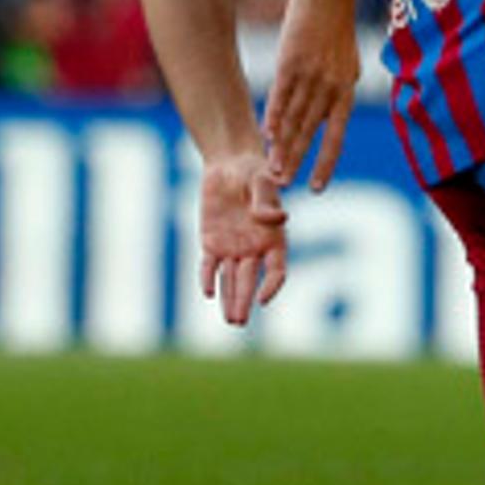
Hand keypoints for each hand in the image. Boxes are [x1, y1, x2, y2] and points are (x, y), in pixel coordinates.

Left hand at [199, 150, 290, 326]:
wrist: (230, 163)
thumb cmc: (254, 169)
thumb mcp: (263, 182)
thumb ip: (266, 201)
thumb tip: (276, 218)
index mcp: (274, 237)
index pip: (277, 269)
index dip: (272, 285)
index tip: (263, 298)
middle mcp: (255, 248)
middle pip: (250, 281)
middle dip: (244, 301)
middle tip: (239, 321)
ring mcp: (233, 247)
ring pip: (231, 279)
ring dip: (230, 299)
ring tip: (231, 321)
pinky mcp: (212, 242)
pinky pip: (209, 265)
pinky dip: (208, 277)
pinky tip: (208, 292)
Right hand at [262, 0, 359, 190]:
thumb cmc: (336, 29)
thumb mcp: (347, 62)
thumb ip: (338, 89)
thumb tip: (331, 114)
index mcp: (346, 90)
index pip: (336, 136)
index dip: (325, 162)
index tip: (316, 186)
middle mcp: (330, 87)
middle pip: (309, 132)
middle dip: (296, 161)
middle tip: (283, 185)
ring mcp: (310, 75)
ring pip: (294, 118)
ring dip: (281, 145)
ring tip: (271, 167)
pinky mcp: (290, 62)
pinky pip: (280, 96)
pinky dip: (273, 116)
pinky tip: (266, 134)